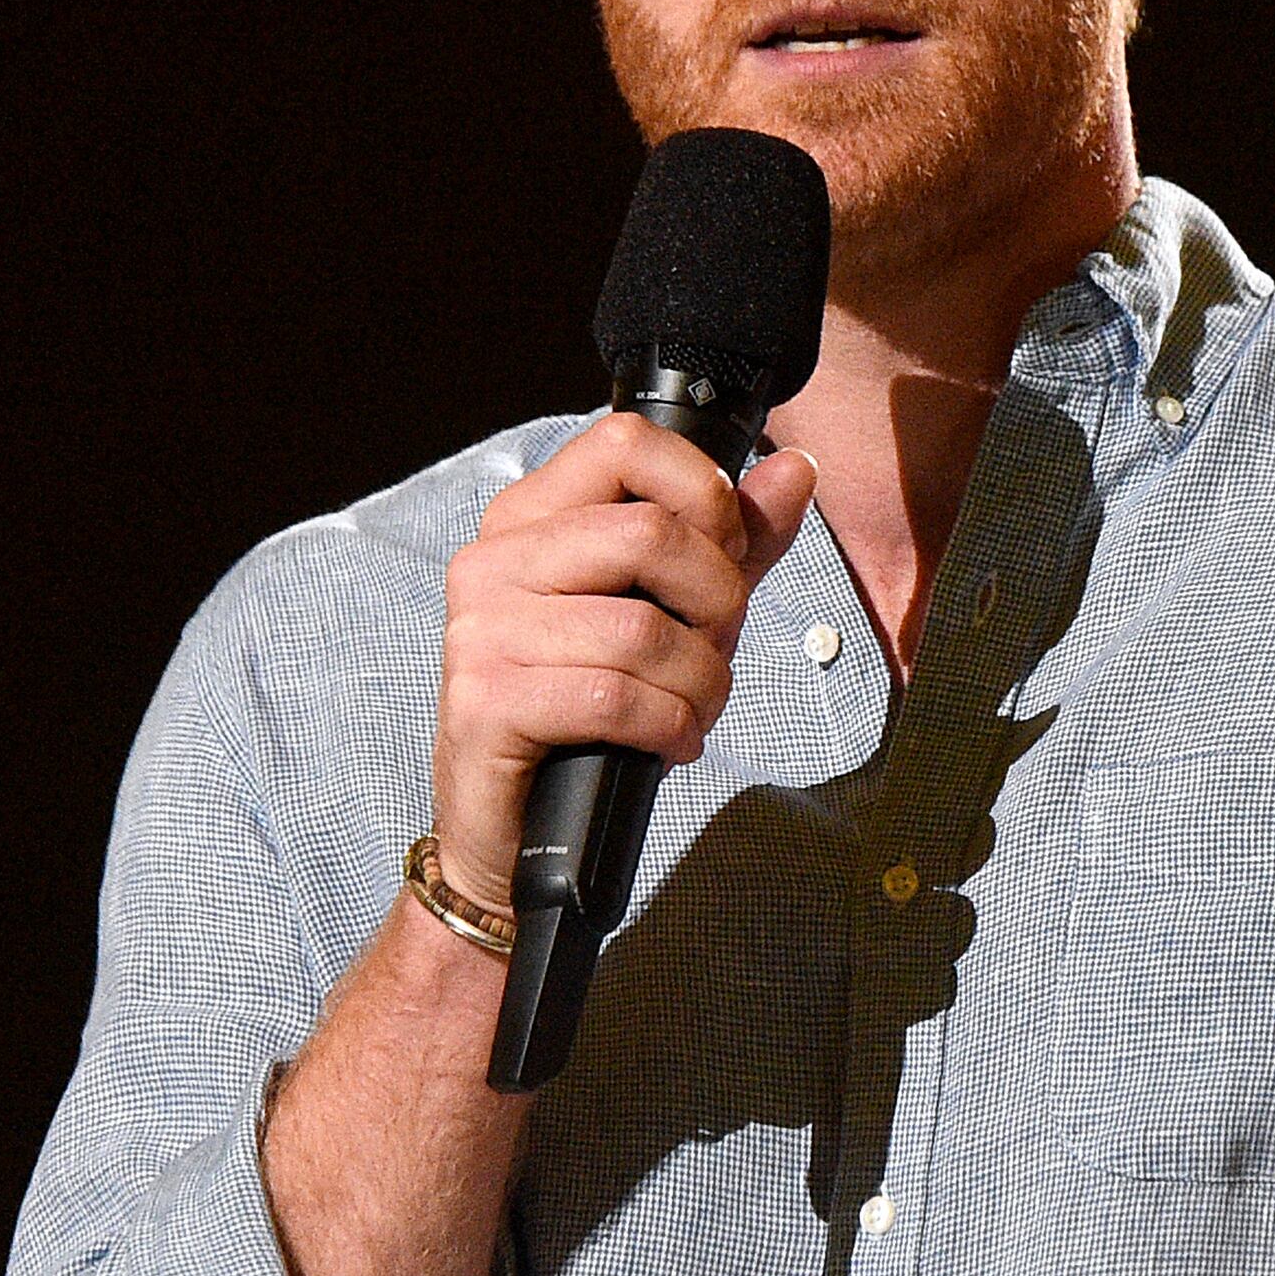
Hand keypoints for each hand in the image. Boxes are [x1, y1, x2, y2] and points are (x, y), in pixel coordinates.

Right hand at [428, 415, 821, 911]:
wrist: (519, 832)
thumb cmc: (592, 716)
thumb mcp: (672, 614)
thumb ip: (729, 542)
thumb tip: (795, 469)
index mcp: (529, 519)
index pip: (625, 442)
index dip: (703, 495)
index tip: (722, 558)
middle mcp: (492, 561)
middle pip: (650, 533)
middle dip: (717, 601)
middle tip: (713, 650)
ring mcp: (480, 631)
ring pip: (643, 629)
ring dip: (699, 683)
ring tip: (692, 709)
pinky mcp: (485, 704)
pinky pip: (615, 698)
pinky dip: (669, 727)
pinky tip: (668, 742)